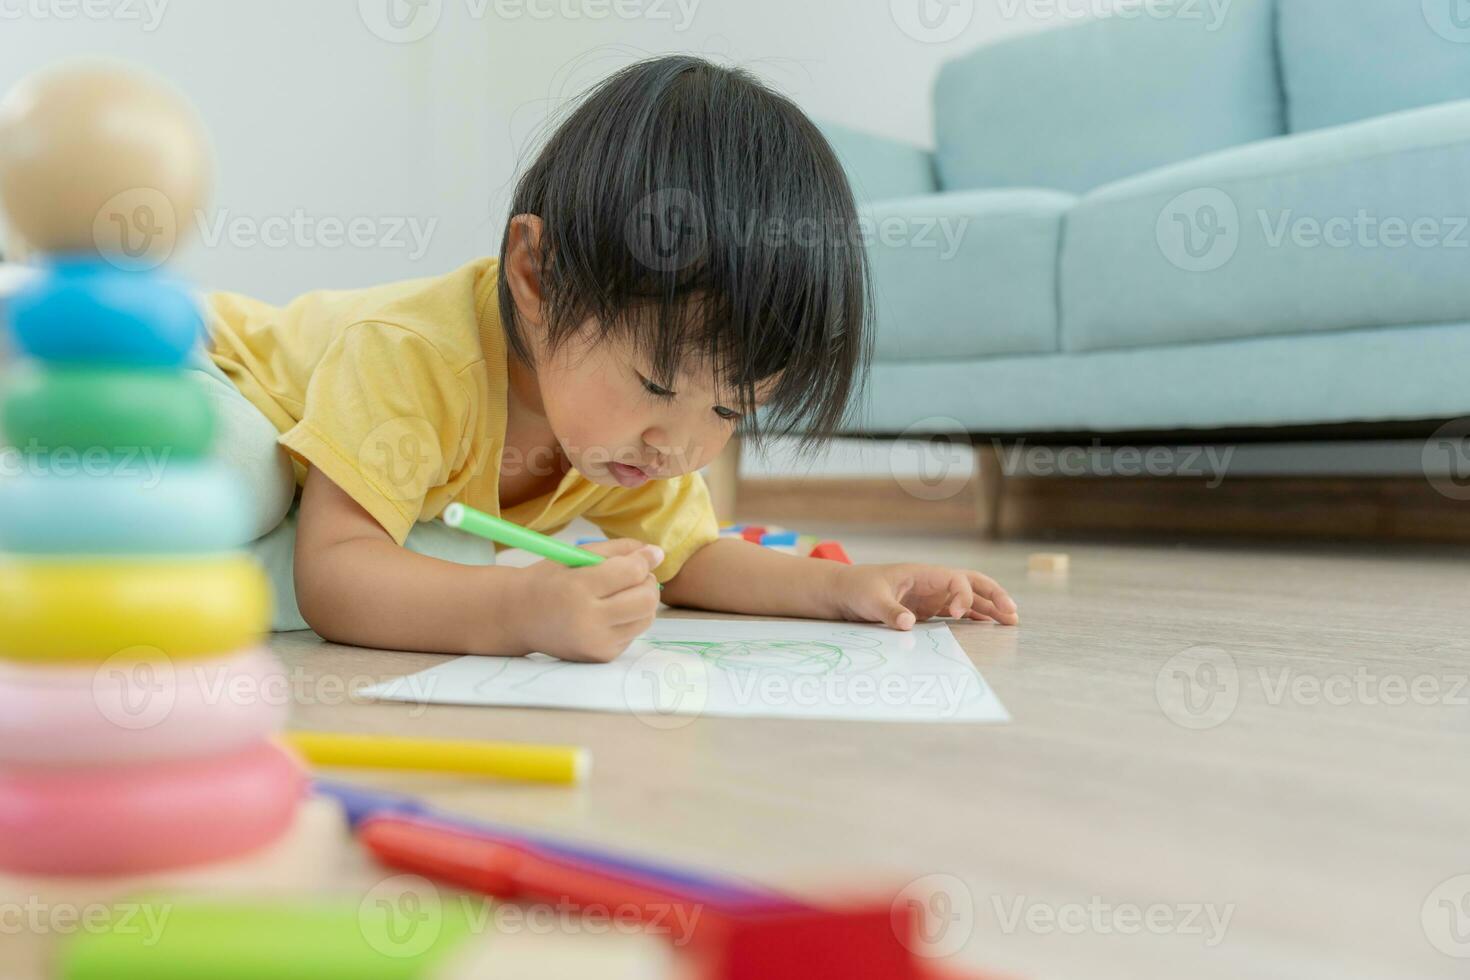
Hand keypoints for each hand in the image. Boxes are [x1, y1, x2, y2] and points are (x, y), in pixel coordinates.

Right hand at [510, 538, 663, 661]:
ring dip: (642, 601)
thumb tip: (657, 553)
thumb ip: (618, 550)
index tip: (648, 555)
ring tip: (622, 593)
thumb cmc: (549, 580)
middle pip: (646, 600)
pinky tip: (609, 612)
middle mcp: (588, 620)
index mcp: (578, 588)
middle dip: (648, 582)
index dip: (645, 560)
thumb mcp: (577, 555)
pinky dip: (630, 619)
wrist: (519, 617)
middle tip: (636, 575)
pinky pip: (634, 633)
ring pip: (646, 618)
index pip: (631, 572)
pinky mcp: (602, 656)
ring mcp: (596, 643)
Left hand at [830, 563, 1018, 629]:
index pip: (956, 580)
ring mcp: (932, 596)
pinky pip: (958, 611)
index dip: (963, 596)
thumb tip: (909, 624)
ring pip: (969, 598)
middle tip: (1012, 612)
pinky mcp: (928, 609)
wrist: (843, 592)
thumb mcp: (871, 600)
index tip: (958, 614)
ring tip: (1011, 622)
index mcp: (923, 574)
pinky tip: (988, 626)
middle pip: (972, 583)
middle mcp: (933, 583)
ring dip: (990, 608)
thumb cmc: (857, 589)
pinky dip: (974, 617)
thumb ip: (891, 612)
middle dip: (994, 595)